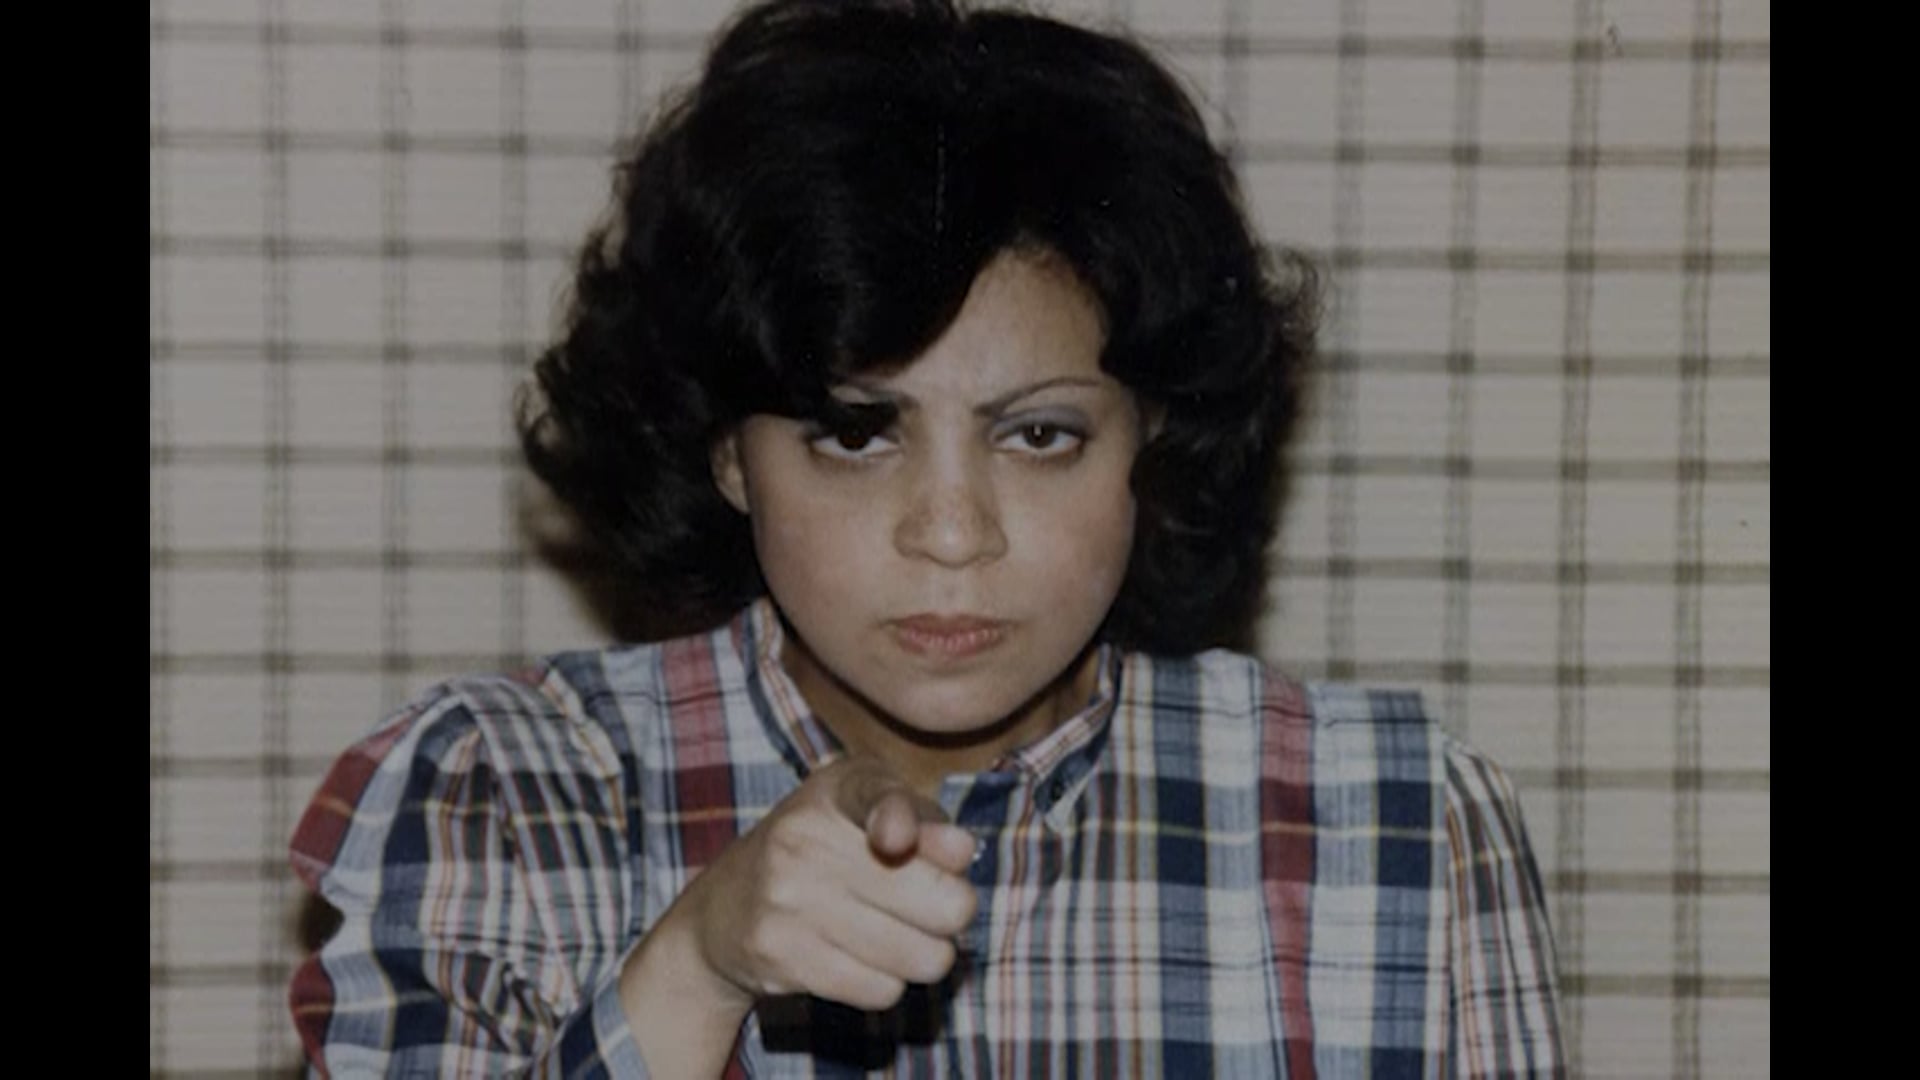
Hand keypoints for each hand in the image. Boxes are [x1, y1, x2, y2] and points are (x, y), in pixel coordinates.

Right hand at [668, 755, 979, 1012]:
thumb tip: (962, 851)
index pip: (883, 801)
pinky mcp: (780, 956)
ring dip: (924, 954)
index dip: (905, 824)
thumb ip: (927, 819)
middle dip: (954, 912)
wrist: (723, 908)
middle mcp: (807, 838)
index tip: (898, 839)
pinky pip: (882, 991)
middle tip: (932, 906)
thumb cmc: (823, 847)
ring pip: (921, 957)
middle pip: (944, 904)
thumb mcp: (870, 808)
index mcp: (837, 790)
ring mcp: (789, 899)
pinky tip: (861, 958)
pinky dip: (886, 982)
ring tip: (896, 934)